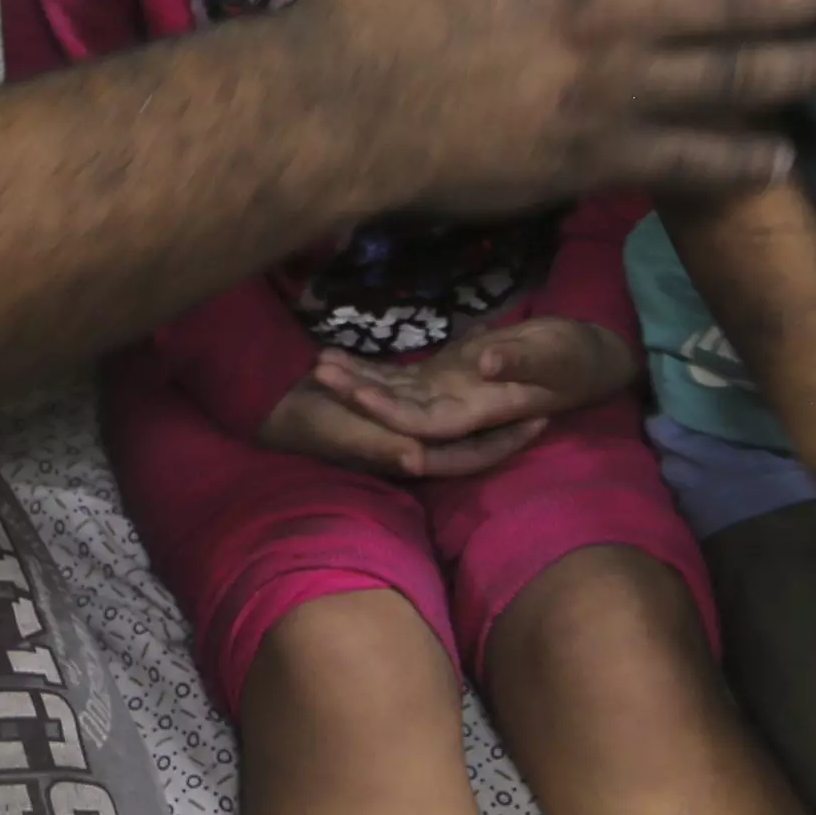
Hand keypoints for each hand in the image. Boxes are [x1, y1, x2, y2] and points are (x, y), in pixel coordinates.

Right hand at [255, 376, 538, 481]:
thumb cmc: (304, 421)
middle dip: (505, 419)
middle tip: (546, 392)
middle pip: (471, 437)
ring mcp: (401, 424)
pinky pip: (433, 393)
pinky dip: (451, 379)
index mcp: (406, 454)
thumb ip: (379, 445)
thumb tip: (419, 459)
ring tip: (518, 374)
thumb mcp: (341, 432)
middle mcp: (410, 444)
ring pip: (455, 414)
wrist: (268, 403)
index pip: (468, 456)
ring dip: (483, 397)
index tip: (543, 418)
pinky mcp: (388, 403)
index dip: (505, 442)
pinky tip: (472, 355)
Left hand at [303, 316, 634, 478]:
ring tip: (318, 361)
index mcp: (480, 412)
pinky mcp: (445, 376)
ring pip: (394, 394)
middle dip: (359, 394)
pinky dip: (373, 368)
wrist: (586, 359)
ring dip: (358, 381)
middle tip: (318, 371)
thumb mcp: (553, 356)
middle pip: (397, 411)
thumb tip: (486, 363)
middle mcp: (457, 411)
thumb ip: (519, 362)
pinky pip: (402, 377)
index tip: (355, 393)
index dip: (390, 411)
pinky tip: (341, 354)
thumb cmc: (574, 358)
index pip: (425, 421)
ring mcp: (448, 395)